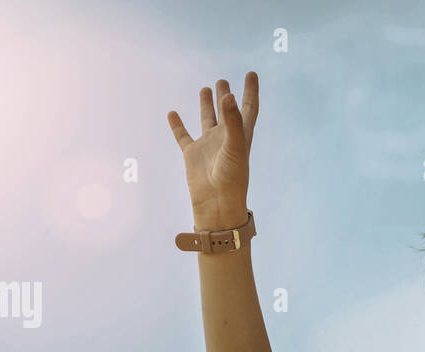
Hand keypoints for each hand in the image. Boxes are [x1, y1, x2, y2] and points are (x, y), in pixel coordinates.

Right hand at [168, 73, 258, 226]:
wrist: (216, 203)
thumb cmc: (232, 177)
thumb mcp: (235, 146)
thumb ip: (232, 121)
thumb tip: (228, 95)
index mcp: (241, 135)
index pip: (248, 108)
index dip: (251, 91)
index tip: (251, 74)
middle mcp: (225, 138)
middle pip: (227, 112)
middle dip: (226, 96)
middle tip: (222, 81)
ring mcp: (208, 146)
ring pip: (207, 120)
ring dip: (207, 105)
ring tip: (206, 89)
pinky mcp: (193, 154)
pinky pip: (183, 136)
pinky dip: (178, 125)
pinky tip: (173, 113)